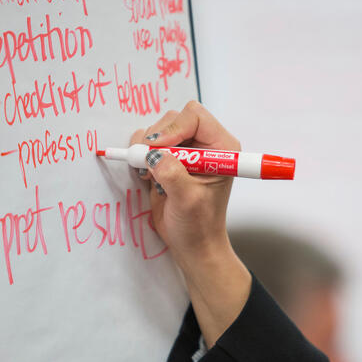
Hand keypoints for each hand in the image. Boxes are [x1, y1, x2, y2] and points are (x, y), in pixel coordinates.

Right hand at [131, 101, 250, 346]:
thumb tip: (153, 154)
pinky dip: (140, 155)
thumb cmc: (199, 225)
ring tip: (150, 173)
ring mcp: (185, 151)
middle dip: (157, 138)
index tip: (159, 150)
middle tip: (150, 165)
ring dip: (146, 148)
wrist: (193, 244)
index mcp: (221, 148)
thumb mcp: (187, 200)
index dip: (174, 129)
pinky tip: (146, 175)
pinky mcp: (168, 159)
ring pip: (158, 130)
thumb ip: (172, 174)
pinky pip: (148, 144)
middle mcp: (204, 144)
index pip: (194, 116)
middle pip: (173, 119)